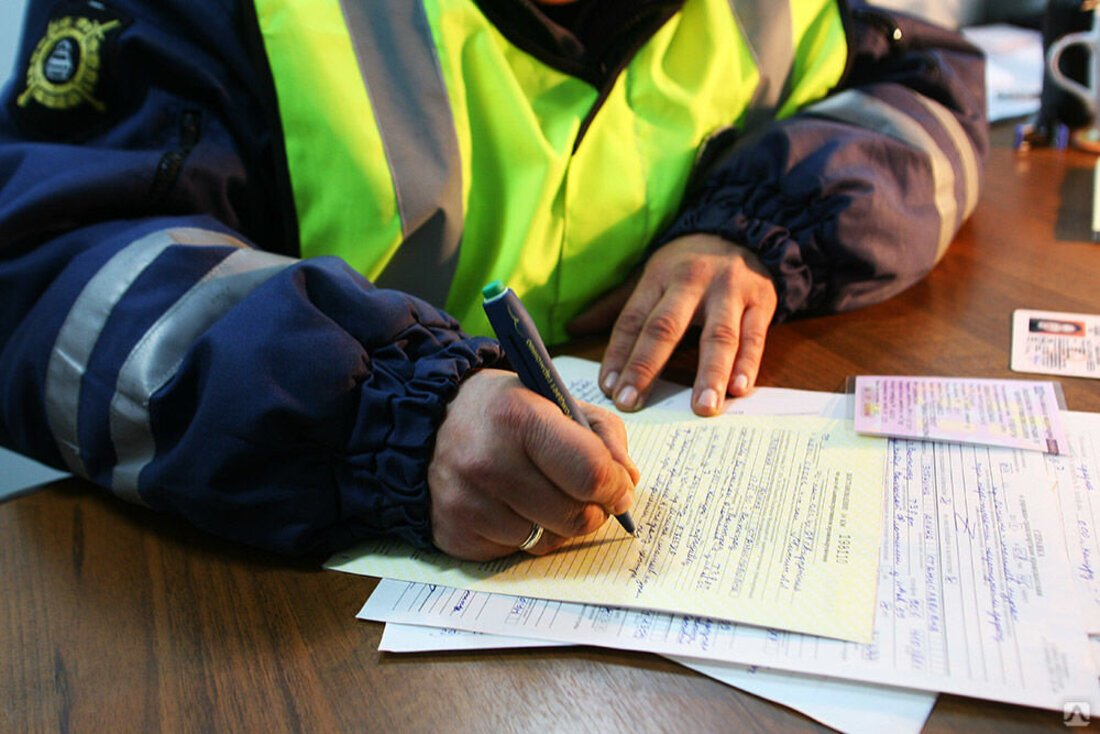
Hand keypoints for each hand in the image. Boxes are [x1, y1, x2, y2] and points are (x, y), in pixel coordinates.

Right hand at [428, 369, 638, 560]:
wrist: (425, 426)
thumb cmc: (501, 412)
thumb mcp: (553, 399)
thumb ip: (602, 434)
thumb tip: (627, 483)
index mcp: (519, 418)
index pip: (591, 473)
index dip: (615, 486)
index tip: (618, 486)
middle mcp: (488, 463)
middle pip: (576, 517)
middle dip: (593, 510)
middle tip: (586, 495)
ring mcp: (468, 503)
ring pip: (548, 542)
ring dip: (558, 525)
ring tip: (544, 496)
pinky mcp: (455, 534)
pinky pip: (515, 552)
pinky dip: (524, 535)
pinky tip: (511, 507)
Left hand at [569, 234, 776, 415]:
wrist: (744, 232)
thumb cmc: (687, 265)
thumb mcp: (649, 276)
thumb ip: (613, 306)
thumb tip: (571, 328)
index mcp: (658, 276)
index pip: (632, 320)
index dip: (618, 355)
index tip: (608, 388)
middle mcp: (692, 281)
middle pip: (666, 326)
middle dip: (646, 366)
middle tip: (633, 402)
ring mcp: (730, 292)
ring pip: (718, 335)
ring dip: (709, 374)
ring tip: (702, 409)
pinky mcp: (762, 302)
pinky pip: (754, 336)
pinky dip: (748, 364)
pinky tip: (738, 390)